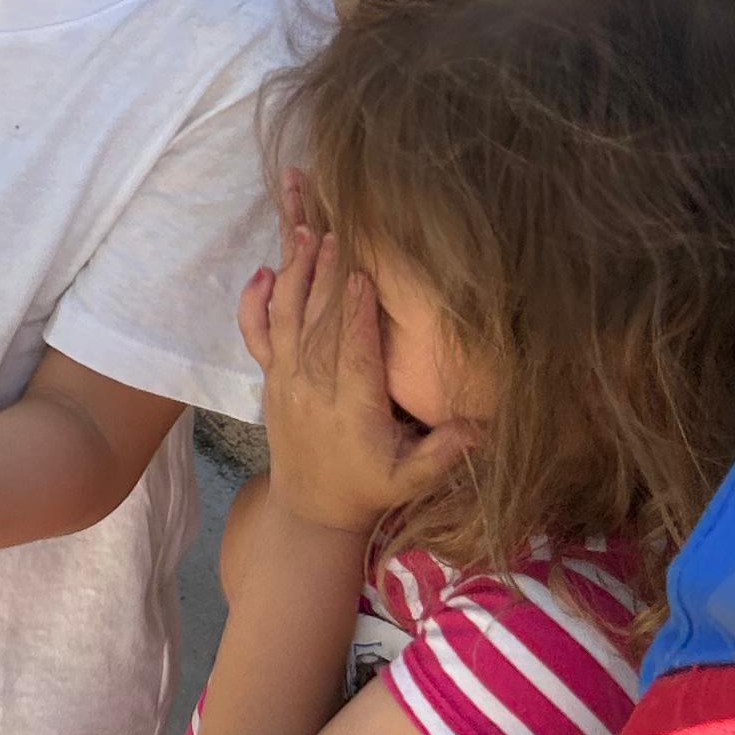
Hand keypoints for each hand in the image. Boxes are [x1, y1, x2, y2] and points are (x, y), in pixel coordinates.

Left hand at [242, 191, 476, 542]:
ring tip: (302, 229)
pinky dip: (254, 302)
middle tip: (333, 228)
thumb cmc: (368, 487)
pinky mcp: (272, 376)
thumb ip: (442, 455)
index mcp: (350, 408)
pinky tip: (263, 271)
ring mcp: (286, 379)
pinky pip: (257, 335)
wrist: (309, 506)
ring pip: (287, 318)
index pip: (352, 353)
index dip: (354, 314)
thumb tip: (480, 430)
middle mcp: (312, 388)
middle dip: (324, 275)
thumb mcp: (410, 479)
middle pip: (317, 323)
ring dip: (295, 273)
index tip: (360, 273)